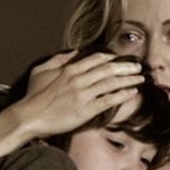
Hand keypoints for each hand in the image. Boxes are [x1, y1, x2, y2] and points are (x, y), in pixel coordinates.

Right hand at [16, 51, 144, 139]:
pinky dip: (122, 95)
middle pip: (109, 69)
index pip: (96, 59)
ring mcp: (84, 94)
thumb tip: (73, 52)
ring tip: (141, 78)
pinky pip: (109, 100)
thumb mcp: (41, 71)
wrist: (29, 117)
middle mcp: (79, 79)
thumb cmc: (33, 96)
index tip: (121, 59)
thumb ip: (58, 60)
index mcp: (70, 69)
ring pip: (112, 83)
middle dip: (126, 67)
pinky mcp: (86, 110)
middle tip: (139, 67)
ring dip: (129, 79)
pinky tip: (132, 92)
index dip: (112, 58)